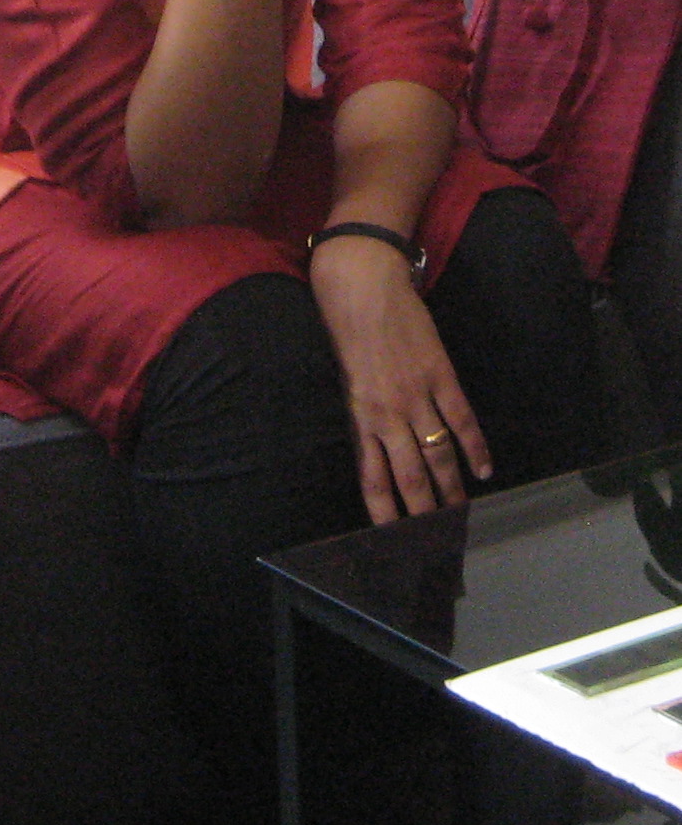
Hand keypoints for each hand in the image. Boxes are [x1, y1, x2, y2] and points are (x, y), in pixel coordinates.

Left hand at [308, 235, 490, 522]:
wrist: (361, 281)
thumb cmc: (342, 325)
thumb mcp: (340, 374)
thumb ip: (359, 411)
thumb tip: (373, 445)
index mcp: (358, 414)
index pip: (372, 476)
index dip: (384, 510)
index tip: (392, 539)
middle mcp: (387, 412)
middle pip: (410, 476)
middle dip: (423, 512)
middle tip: (434, 542)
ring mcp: (416, 394)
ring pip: (438, 455)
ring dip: (450, 489)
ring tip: (459, 516)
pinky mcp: (440, 374)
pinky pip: (462, 419)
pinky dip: (475, 448)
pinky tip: (484, 471)